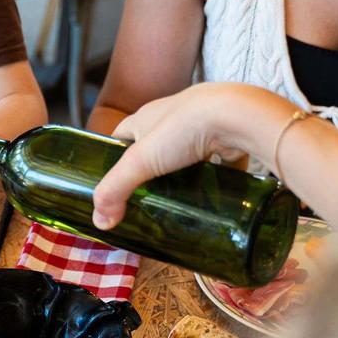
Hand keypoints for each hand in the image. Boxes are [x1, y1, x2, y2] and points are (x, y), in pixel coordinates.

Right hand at [92, 83, 297, 228]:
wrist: (237, 116)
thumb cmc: (184, 128)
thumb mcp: (139, 161)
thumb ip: (116, 190)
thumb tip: (100, 221)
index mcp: (146, 116)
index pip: (120, 136)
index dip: (113, 157)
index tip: (112, 183)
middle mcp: (173, 118)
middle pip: (153, 148)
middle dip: (149, 172)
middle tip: (145, 200)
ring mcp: (202, 127)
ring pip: (186, 155)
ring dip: (182, 175)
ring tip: (177, 201)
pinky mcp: (227, 138)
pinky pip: (217, 161)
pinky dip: (213, 178)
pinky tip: (212, 196)